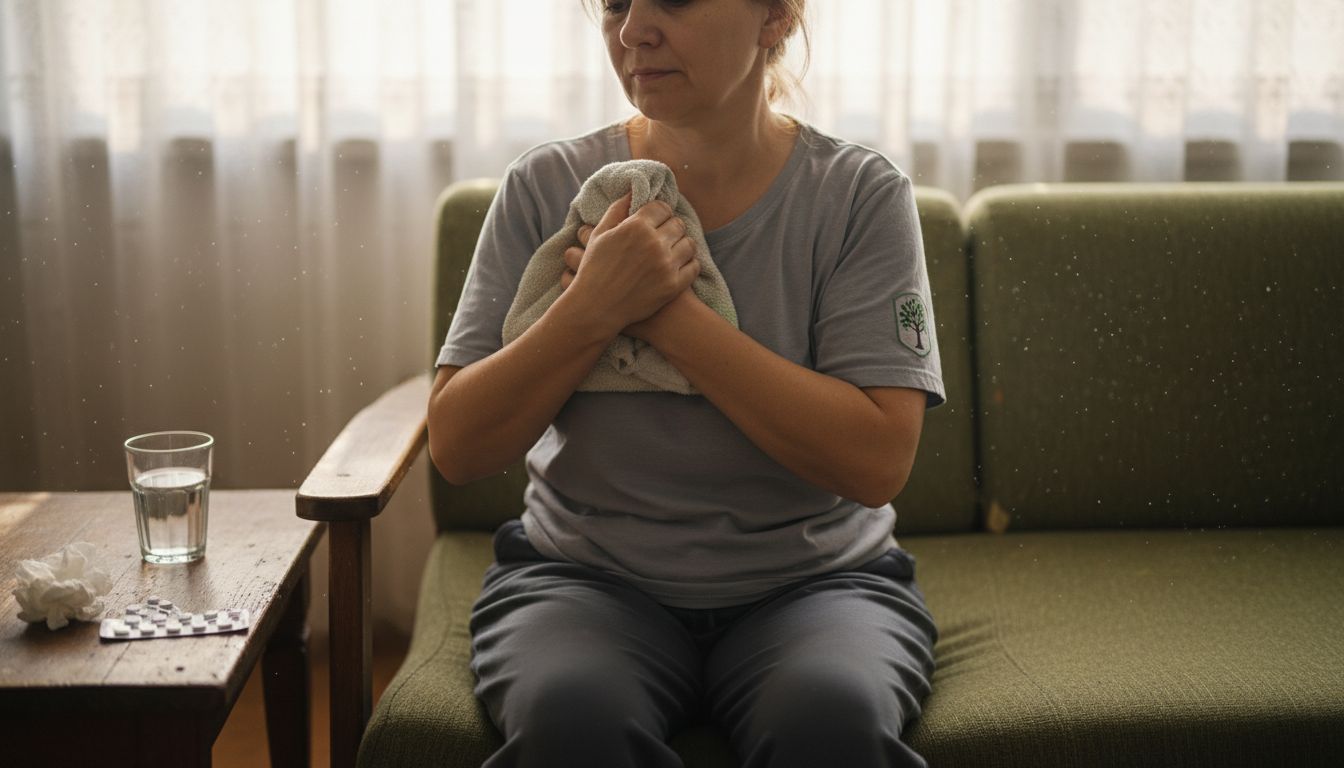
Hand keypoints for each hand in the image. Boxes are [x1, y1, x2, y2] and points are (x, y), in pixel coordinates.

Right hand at [559, 193, 699, 337]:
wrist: (596, 308)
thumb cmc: (594, 269)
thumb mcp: (599, 234)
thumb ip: (617, 209)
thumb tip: (632, 191)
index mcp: (636, 226)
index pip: (662, 207)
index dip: (659, 213)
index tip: (655, 220)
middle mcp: (654, 243)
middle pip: (677, 224)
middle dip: (670, 227)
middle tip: (663, 236)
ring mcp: (666, 265)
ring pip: (689, 243)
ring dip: (681, 244)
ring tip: (671, 250)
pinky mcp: (673, 285)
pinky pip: (693, 266)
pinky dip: (688, 264)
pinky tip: (677, 266)